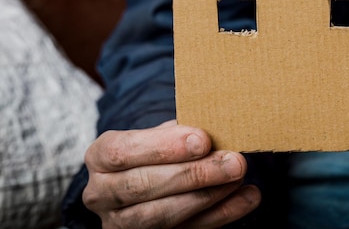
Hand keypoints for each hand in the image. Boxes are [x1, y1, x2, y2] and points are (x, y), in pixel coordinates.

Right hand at [82, 120, 260, 228]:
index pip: (124, 151)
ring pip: (161, 216)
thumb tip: (217, 129)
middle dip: (194, 174)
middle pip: (144, 186)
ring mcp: (121, 224)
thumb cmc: (155, 151)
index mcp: (101, 158)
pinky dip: (221, 215)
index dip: (164, 147)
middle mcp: (102, 194)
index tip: (204, 139)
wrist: (144, 180)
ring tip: (238, 177)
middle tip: (233, 161)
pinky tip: (247, 198)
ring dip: (207, 196)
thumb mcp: (158, 134)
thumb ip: (179, 132)